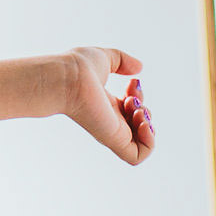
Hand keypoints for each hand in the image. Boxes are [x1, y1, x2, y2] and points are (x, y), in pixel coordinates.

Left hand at [62, 46, 155, 164]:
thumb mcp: (105, 58)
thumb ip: (122, 61)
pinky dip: (148, 142)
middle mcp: (109, 120)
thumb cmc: (78, 67)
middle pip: (138, 126)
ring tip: (136, 110)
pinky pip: (137, 156)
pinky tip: (142, 121)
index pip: (131, 109)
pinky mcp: (112, 140)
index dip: (139, 96)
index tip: (132, 82)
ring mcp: (111, 132)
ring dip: (149, 126)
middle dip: (145, 111)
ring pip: (141, 144)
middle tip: (131, 98)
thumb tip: (139, 68)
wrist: (67, 77)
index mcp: (106, 104)